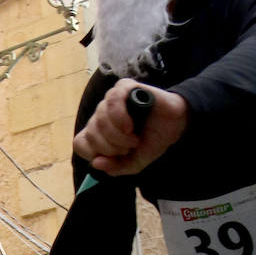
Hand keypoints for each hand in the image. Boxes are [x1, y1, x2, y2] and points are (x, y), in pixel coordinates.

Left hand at [73, 78, 187, 175]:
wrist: (175, 126)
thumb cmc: (152, 141)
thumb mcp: (134, 163)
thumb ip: (115, 167)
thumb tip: (96, 163)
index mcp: (99, 131)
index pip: (80, 142)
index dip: (94, 153)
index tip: (113, 156)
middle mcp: (101, 114)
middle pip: (90, 133)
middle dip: (110, 147)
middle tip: (128, 148)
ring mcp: (111, 99)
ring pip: (100, 118)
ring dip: (117, 135)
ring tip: (134, 139)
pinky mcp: (124, 87)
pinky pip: (113, 100)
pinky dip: (120, 117)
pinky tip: (130, 126)